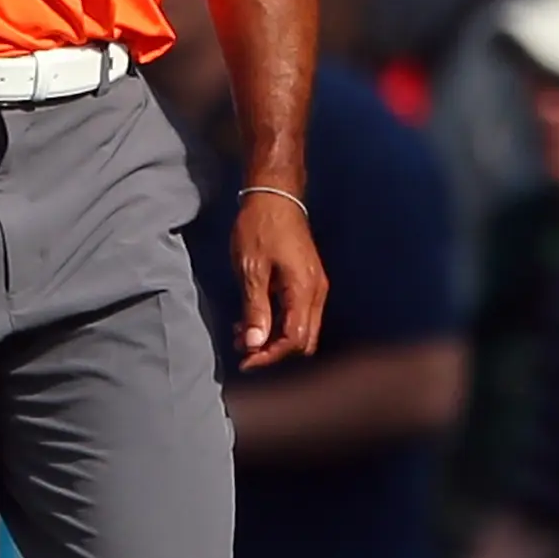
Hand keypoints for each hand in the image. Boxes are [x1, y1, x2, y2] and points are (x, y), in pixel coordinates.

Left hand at [234, 188, 327, 368]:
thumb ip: (255, 309)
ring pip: (301, 329)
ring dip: (274, 338)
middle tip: (243, 351)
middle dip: (274, 351)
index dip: (270, 356)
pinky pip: (297, 314)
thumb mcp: (251, 269)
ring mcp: (314, 287)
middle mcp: (316, 292)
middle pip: (303, 340)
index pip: (294, 339)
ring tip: (242, 335)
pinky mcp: (307, 282)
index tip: (245, 361)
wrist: (275, 195)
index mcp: (304, 290)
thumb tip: (255, 344)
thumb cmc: (260, 227)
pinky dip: (277, 324)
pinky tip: (252, 319)